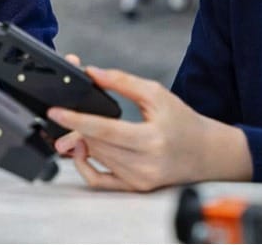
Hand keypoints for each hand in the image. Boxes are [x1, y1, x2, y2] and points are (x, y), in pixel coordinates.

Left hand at [46, 66, 250, 191]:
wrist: (205, 152)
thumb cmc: (183, 122)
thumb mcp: (157, 94)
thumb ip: (123, 82)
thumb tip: (92, 72)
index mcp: (152, 139)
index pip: (106, 130)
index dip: (78, 120)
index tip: (56, 112)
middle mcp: (145, 163)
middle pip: (97, 144)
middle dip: (76, 127)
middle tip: (63, 114)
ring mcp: (139, 179)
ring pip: (96, 157)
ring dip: (82, 140)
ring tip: (79, 126)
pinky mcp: (134, 187)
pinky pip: (98, 181)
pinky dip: (84, 165)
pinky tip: (82, 150)